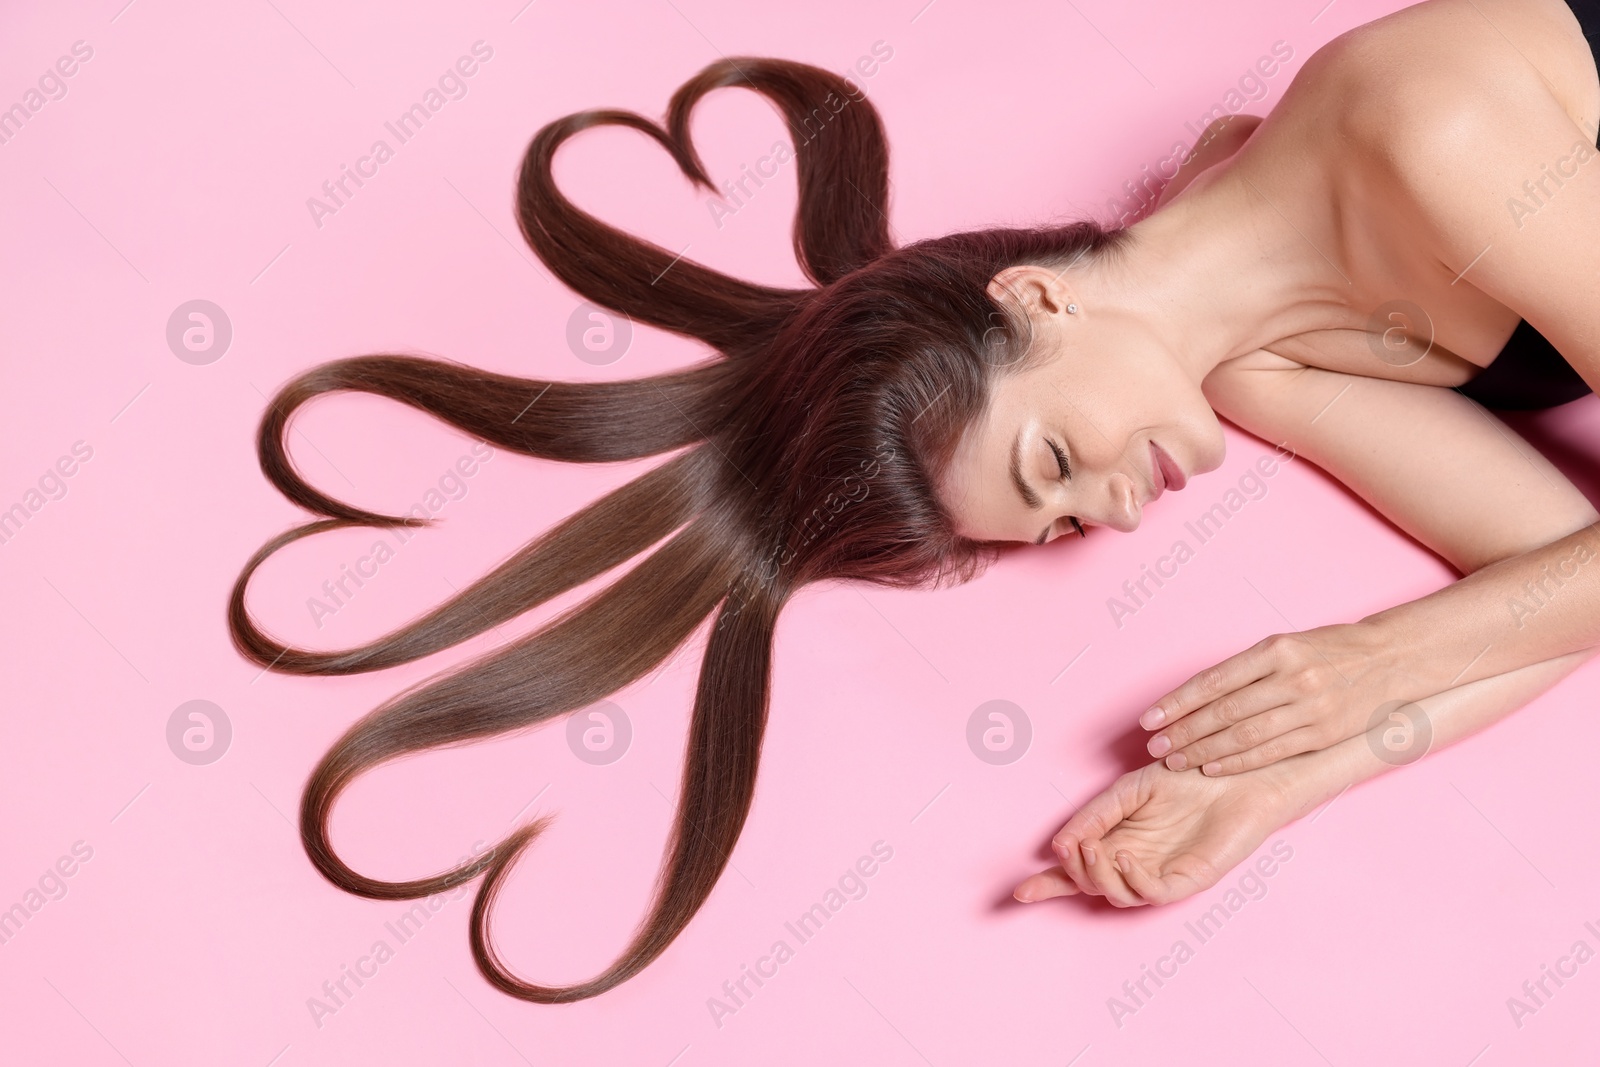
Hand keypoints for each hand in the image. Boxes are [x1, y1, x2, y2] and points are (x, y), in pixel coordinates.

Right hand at [1012, 760, 1290, 906]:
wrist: (1235, 770)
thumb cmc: (1190, 775)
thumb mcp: (1129, 788)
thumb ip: (1096, 814)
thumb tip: (1060, 844)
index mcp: (1120, 840)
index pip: (1079, 870)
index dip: (1050, 884)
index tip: (1020, 891)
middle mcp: (1138, 862)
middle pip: (1092, 886)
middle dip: (1072, 872)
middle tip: (1069, 848)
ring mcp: (1163, 873)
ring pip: (1118, 895)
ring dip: (1098, 875)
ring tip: (1095, 849)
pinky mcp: (1190, 880)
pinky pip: (1152, 893)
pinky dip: (1131, 881)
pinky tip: (1125, 855)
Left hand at [1139, 623, 1412, 775]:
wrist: (1392, 659)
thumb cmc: (1329, 649)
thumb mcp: (1286, 644)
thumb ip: (1246, 669)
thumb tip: (1196, 698)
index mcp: (1275, 649)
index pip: (1213, 681)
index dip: (1177, 703)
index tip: (1149, 718)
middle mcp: (1291, 678)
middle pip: (1224, 712)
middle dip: (1184, 732)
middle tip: (1155, 746)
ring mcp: (1309, 708)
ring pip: (1244, 736)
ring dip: (1204, 751)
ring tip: (1176, 760)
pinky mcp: (1323, 734)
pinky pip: (1271, 752)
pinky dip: (1238, 762)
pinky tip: (1212, 767)